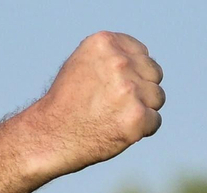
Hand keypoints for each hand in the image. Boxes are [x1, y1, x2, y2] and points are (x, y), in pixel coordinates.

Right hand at [23, 31, 164, 176]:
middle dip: (140, 90)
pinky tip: (116, 131)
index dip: (132, 73)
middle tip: (112, 106)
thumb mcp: (82, 64)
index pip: (143, 54)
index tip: (113, 88)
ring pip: (157, 98)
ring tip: (112, 118)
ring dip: (141, 110)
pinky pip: (154, 121)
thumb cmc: (65, 104)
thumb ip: (112, 57)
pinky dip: (140, 130)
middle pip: (154, 74)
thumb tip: (144, 60)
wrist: (49, 136)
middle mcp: (119, 62)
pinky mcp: (136, 117)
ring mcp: (129, 90)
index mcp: (105, 42)